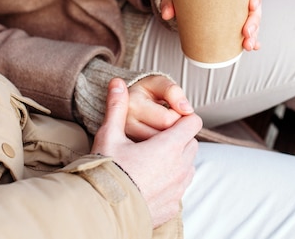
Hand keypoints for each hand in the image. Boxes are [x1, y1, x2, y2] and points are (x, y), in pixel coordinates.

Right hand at [91, 78, 201, 227]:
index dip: (182, 118)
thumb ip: (116, 107)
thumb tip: (117, 82)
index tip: (167, 121)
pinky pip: (180, 188)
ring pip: (188, 166)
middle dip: (179, 138)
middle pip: (192, 143)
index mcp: (170, 146)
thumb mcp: (109, 135)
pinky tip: (151, 181)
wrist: (101, 211)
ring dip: (177, 160)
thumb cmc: (106, 170)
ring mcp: (178, 188)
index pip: (193, 122)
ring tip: (152, 161)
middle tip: (155, 140)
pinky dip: (171, 182)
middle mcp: (180, 167)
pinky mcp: (173, 205)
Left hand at [160, 0, 261, 50]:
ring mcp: (238, 10)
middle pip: (253, 7)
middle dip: (254, 22)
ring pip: (252, 21)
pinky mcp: (235, 22)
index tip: (252, 6)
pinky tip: (252, 47)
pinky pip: (247, 30)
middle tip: (247, 34)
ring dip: (253, 34)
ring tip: (248, 46)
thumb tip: (166, 13)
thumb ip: (171, 0)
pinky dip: (251, 39)